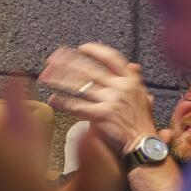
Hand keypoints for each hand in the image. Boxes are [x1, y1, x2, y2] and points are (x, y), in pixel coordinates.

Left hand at [40, 42, 156, 155]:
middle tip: (54, 58)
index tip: (81, 47)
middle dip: (68, 62)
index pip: (111, 59)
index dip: (96, 51)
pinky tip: (53, 100)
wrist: (142, 143)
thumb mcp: (143, 96)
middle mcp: (120, 87)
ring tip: (46, 76)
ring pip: (80, 86)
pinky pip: (77, 106)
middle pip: (90, 70)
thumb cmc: (141, 122)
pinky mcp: (100, 115)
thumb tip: (133, 65)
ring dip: (60, 79)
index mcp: (130, 81)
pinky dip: (63, 103)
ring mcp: (110, 100)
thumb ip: (136, 80)